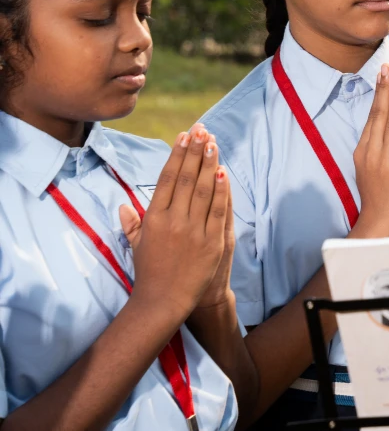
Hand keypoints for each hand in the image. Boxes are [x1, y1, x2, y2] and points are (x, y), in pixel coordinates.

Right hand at [125, 125, 231, 317]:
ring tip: (213, 143)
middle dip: (195, 151)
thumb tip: (124, 205)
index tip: (184, 136)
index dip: (177, 155)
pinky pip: (219, 210)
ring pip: (203, 190)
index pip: (167, 179)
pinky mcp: (212, 242)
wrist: (164, 301)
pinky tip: (223, 173)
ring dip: (209, 164)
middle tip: (202, 130)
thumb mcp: (136, 245)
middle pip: (186, 178)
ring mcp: (193, 230)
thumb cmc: (149, 272)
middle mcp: (173, 221)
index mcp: (153, 218)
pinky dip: (222, 190)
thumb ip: (132, 224)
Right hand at [353, 62, 388, 238]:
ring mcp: (386, 158)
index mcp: (365, 149)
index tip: (383, 71)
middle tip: (388, 62)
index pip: (373, 114)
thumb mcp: (370, 167)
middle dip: (385, 86)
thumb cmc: (378, 197)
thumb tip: (377, 127)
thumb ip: (374, 147)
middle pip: (380, 112)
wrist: (380, 222)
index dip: (379, 92)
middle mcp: (373, 150)